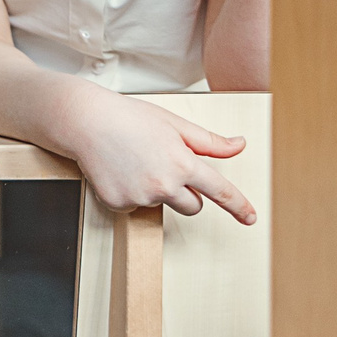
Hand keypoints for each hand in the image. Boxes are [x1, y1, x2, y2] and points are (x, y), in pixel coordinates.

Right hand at [65, 90, 255, 222]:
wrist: (85, 121)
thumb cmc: (129, 118)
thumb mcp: (175, 124)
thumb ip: (209, 141)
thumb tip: (239, 145)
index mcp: (183, 163)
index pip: (220, 191)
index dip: (239, 206)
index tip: (250, 218)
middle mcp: (165, 184)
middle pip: (192, 206)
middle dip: (185, 192)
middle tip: (161, 167)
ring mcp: (141, 196)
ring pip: (161, 205)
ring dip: (155, 191)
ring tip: (134, 163)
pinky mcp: (119, 203)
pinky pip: (134, 207)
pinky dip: (129, 193)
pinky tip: (119, 171)